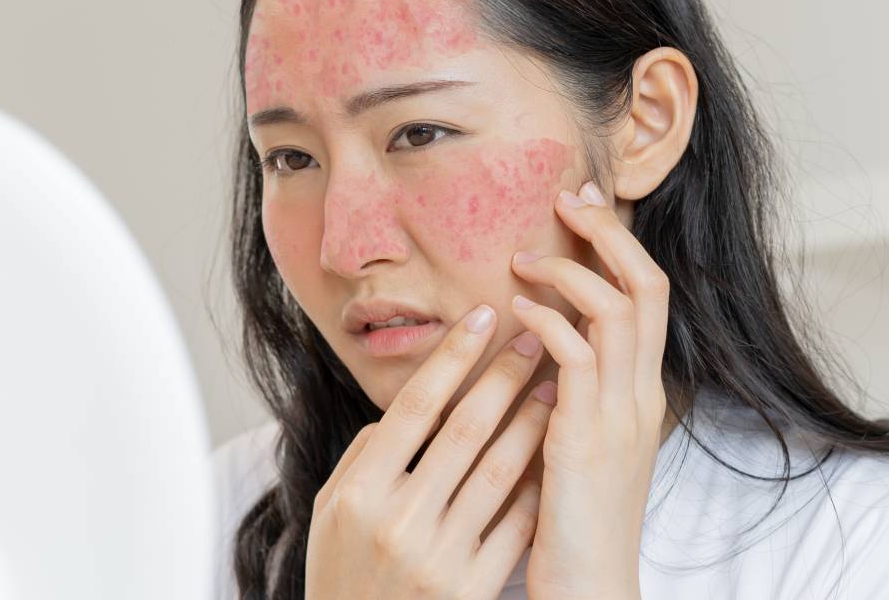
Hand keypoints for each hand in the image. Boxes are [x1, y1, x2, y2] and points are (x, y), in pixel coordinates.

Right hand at [305, 303, 561, 599]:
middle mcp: (399, 520)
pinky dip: (537, 482)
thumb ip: (364, 456)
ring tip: (557, 386)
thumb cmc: (343, 572)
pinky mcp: (472, 588)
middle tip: (537, 336)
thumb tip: (406, 408)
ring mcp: (439, 556)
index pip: (414, 406)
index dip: (453, 356)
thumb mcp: (331, 511)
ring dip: (534, 422)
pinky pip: (517, 524)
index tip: (484, 315)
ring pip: (501, 471)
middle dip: (506, 376)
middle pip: (465, 429)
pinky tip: (556, 451)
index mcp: (359, 492)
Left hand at [512, 180, 669, 599]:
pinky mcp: (587, 435)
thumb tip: (537, 342)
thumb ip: (568, 392)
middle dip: (609, 233)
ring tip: (524, 257)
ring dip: (570, 269)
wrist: (588, 585)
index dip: (619, 246)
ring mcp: (620, 414)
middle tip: (568, 198)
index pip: (649, 297)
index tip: (583, 208)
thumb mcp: (576, 441)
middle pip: (647, 285)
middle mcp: (641, 395)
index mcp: (641, 393)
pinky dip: (547, 320)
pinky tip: (515, 309)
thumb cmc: (569, 517)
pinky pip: (576, 355)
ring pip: (618, 308)